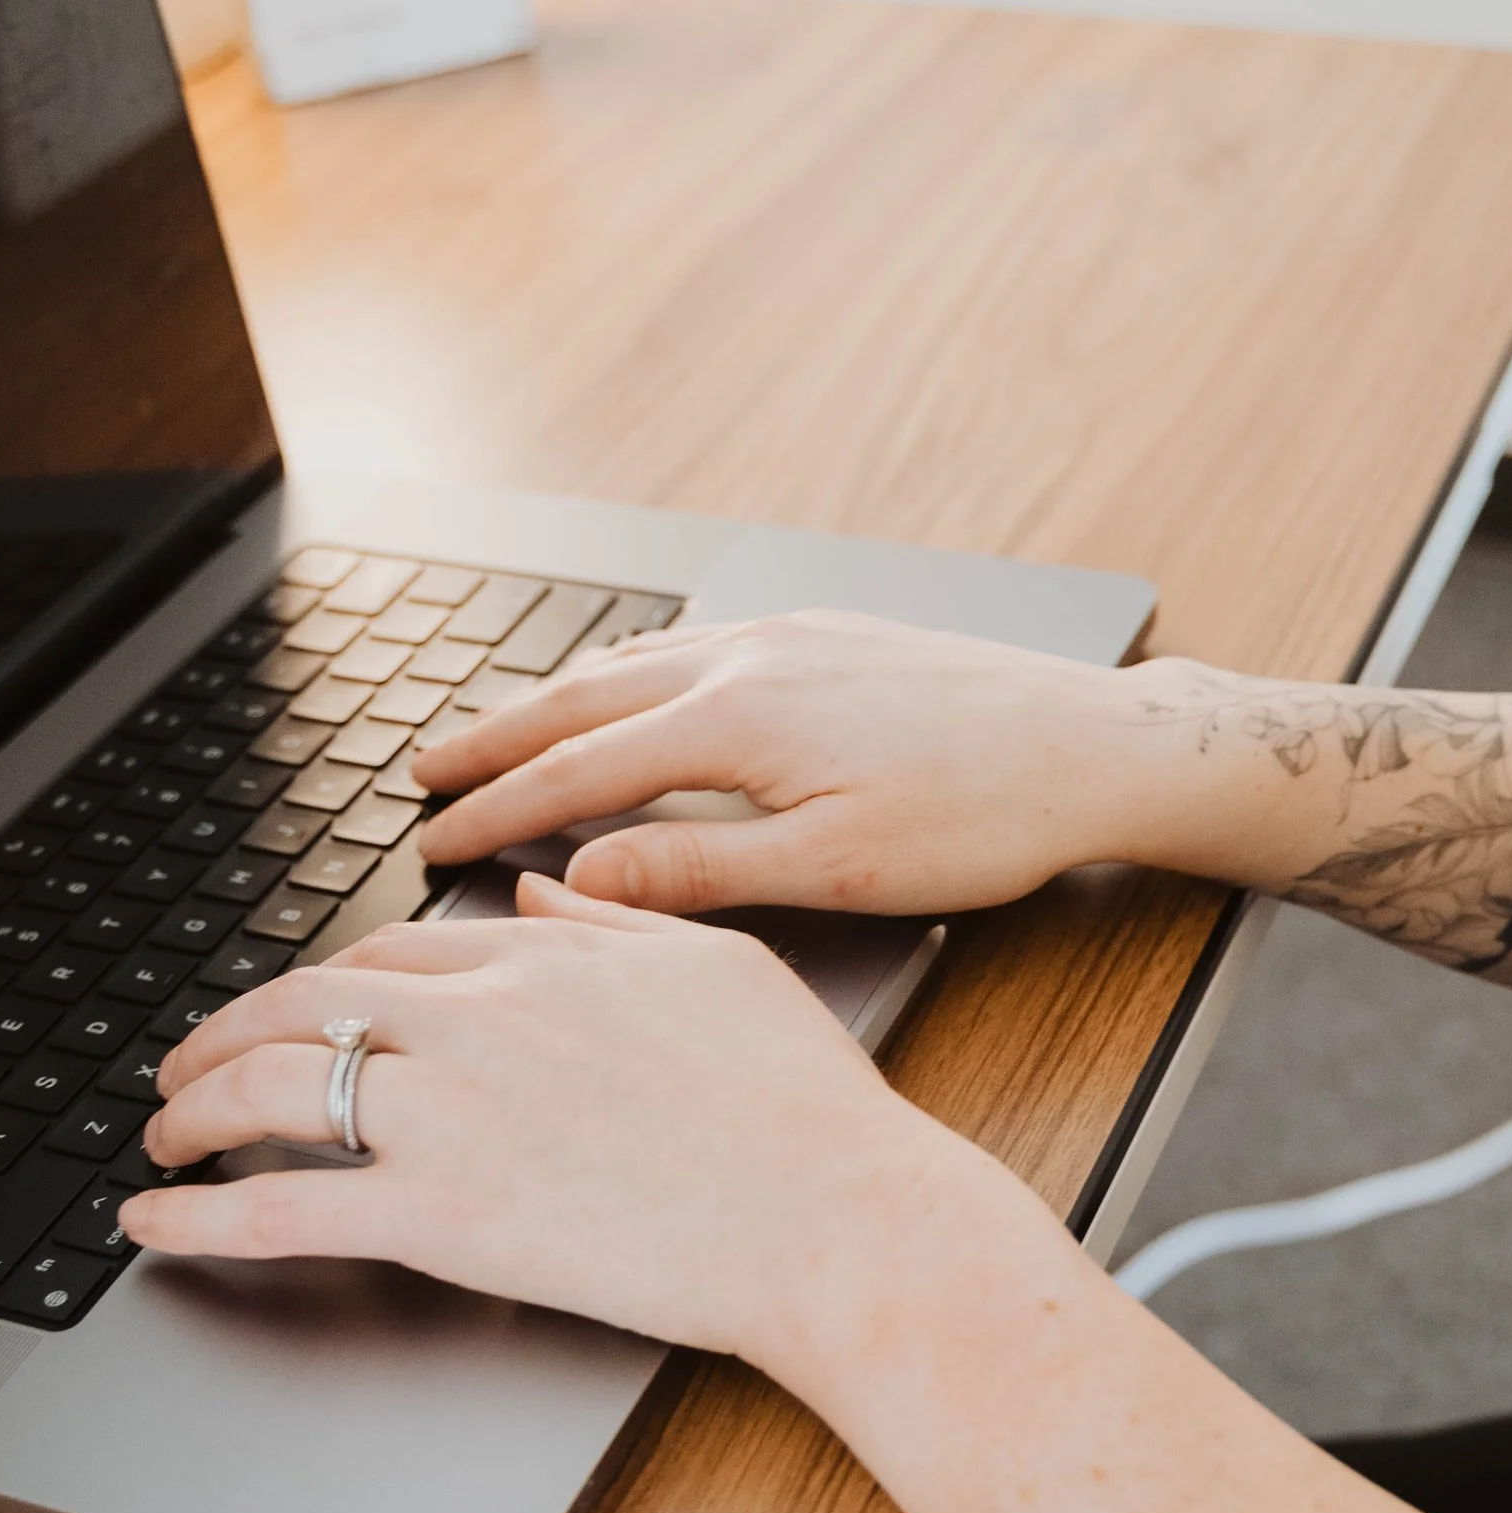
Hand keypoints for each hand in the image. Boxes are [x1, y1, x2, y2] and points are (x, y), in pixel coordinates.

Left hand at [118, 874, 966, 1368]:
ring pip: (271, 1087)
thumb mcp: (721, 967)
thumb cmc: (806, 1111)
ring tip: (161, 1136)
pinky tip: (150, 1223)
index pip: (389, 954)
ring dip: (192, 1110)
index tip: (296, 1014)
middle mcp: (477, 1020)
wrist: (839, 1220)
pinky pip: (282, 1209)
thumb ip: (616, 921)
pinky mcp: (442, 1217)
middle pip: (303, 1004)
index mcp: (542, 960)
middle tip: (188, 1069)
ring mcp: (449, 1116)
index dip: (323, 986)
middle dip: (223, 1035)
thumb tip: (539, 891)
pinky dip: (196, 1214)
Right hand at [409, 610, 1202, 914]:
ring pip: (633, 663)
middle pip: (581, 698)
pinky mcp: (825, 633)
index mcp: (738, 722)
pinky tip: (628, 688)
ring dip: (552, 699)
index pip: (578, 772)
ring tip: (494, 732)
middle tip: (419, 774)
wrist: (1092, 746)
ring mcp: (786, 636)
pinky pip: (691, 645)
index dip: (494, 812)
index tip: (430, 844)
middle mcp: (748, 660)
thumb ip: (698, 872)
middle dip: (491, 739)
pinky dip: (628, 672)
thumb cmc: (983, 820)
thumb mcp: (835, 870)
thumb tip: (583, 878)